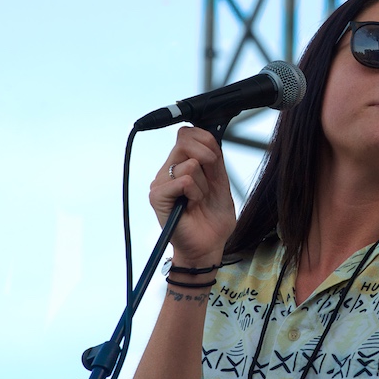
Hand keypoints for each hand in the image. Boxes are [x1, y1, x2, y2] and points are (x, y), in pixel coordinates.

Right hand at [149, 126, 236, 264]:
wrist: (208, 245)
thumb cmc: (213, 218)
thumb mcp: (220, 183)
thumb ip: (215, 160)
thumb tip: (208, 136)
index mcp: (182, 164)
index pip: (188, 133)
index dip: (206, 142)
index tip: (214, 163)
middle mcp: (168, 170)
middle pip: (186, 140)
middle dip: (209, 160)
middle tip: (209, 184)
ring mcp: (160, 182)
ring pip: (190, 164)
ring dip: (204, 185)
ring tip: (199, 200)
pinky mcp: (157, 196)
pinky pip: (183, 180)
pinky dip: (196, 193)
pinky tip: (192, 205)